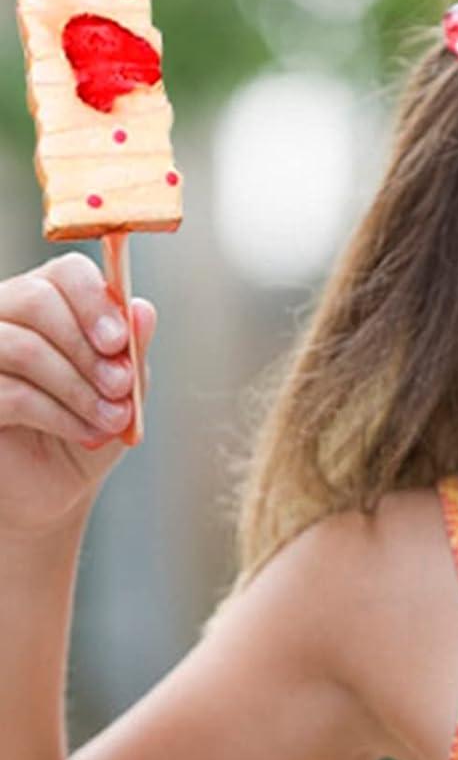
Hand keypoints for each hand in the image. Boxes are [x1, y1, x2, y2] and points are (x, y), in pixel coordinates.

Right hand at [0, 251, 156, 538]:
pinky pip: (8, 391)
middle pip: (36, 299)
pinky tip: (87, 432)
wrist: (59, 488)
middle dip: (87, 347)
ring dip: (78, 386)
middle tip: (121, 386)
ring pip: (22, 346)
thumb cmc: (91, 425)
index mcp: (52, 302)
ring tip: (112, 418)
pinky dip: (59, 414)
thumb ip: (132, 347)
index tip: (119, 341)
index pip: (66, 271)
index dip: (95, 301)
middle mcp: (7, 316)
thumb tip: (141, 308)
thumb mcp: (126, 387)